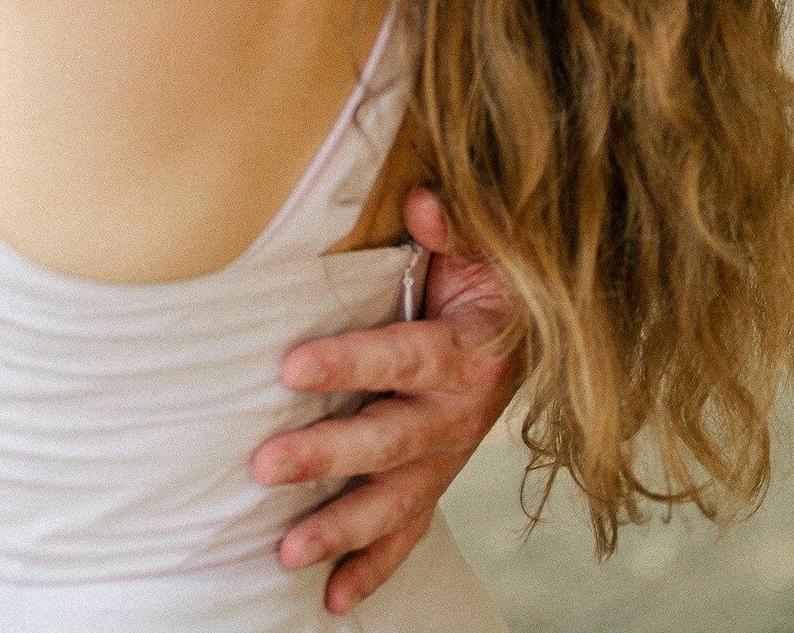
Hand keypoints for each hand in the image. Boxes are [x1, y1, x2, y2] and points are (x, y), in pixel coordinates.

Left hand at [251, 190, 520, 616]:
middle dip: (325, 457)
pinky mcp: (437, 480)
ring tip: (285, 550)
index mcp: (466, 352)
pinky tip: (332, 601)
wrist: (530, 333)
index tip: (289, 368)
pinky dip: (373, 570)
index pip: (402, 357)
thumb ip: (453, 225)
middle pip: (387, 441)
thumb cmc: (488, 278)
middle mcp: (458, 415)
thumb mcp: (483, 244)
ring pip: (393, 502)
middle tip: (263, 465)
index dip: (349, 364)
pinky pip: (408, 534)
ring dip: (340, 529)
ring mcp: (447, 457)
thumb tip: (420, 201)